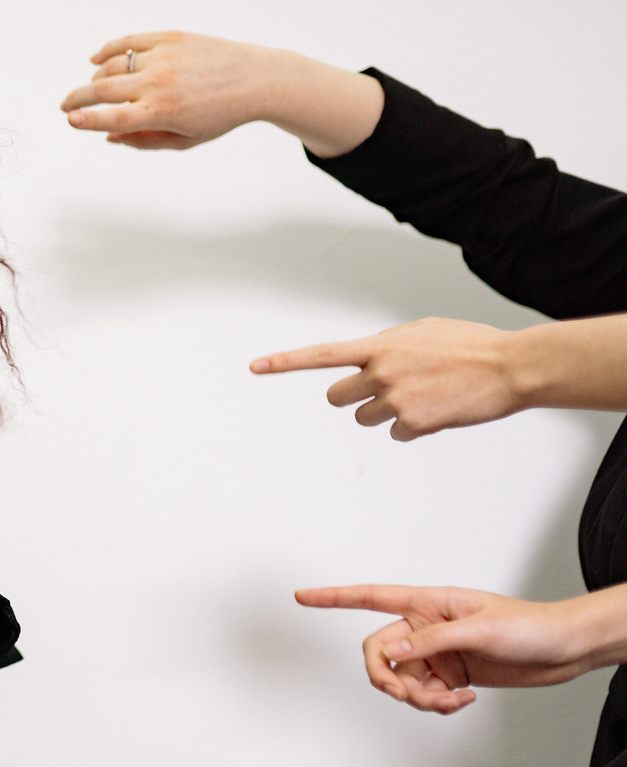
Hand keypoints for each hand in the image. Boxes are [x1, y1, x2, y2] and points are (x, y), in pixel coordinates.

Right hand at [59, 31, 381, 157]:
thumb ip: (143, 141)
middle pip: (102, 89)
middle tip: (66, 105)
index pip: (111, 118)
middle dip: (78, 99)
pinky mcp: (170, 37)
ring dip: (96, 79)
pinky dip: (109, 50)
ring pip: (112, 65)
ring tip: (93, 89)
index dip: (86, 121)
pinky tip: (96, 59)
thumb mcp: (183, 140)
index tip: (69, 121)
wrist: (255, 79)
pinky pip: (129, 42)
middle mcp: (158, 83)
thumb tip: (109, 137)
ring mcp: (163, 57)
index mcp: (161, 113)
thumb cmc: (221, 115)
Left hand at [251, 318, 522, 439]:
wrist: (510, 366)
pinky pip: (396, 434)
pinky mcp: (413, 424)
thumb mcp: (424, 332)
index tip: (256, 366)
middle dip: (353, 397)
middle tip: (382, 391)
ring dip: (384, 413)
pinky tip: (437, 410)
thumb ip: (390, 344)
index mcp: (381, 346)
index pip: (321, 355)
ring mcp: (394, 399)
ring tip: (422, 396)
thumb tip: (372, 358)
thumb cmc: (472, 346)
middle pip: (337, 397)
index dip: (285, 362)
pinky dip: (411, 428)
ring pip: (365, 418)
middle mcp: (380, 372)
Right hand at [296, 584, 601, 712]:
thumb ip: (431, 640)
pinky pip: (423, 695)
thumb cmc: (528, 626)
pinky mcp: (447, 676)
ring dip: (419, 699)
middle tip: (406, 694)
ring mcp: (434, 653)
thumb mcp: (479, 630)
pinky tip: (463, 701)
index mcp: (426, 603)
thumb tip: (392, 651)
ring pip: (400, 681)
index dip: (333, 598)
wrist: (562, 649)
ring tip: (451, 701)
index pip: (370, 597)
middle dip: (388, 679)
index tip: (302, 597)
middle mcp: (423, 627)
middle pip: (378, 653)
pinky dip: (438, 705)